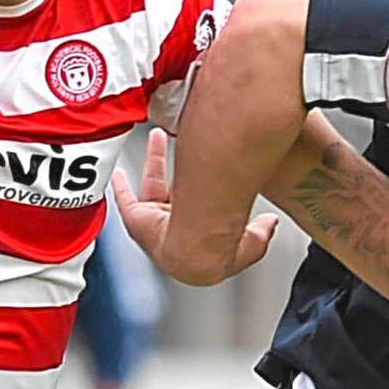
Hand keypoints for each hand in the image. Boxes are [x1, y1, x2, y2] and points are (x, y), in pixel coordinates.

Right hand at [112, 129, 277, 286]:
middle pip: (174, 194)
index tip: (207, 183)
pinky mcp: (137, 219)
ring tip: (157, 136)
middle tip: (184, 150)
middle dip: (178, 172)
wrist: (197, 252)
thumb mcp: (252, 241)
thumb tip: (271, 221)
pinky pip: (125, 200)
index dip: (203, 199)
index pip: (202, 215)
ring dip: (155, 161)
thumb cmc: (221, 249)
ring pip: (153, 186)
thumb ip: (261, 232)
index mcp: (201, 238)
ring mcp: (156, 223)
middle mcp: (176, 230)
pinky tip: (117, 174)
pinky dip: (120, 187)